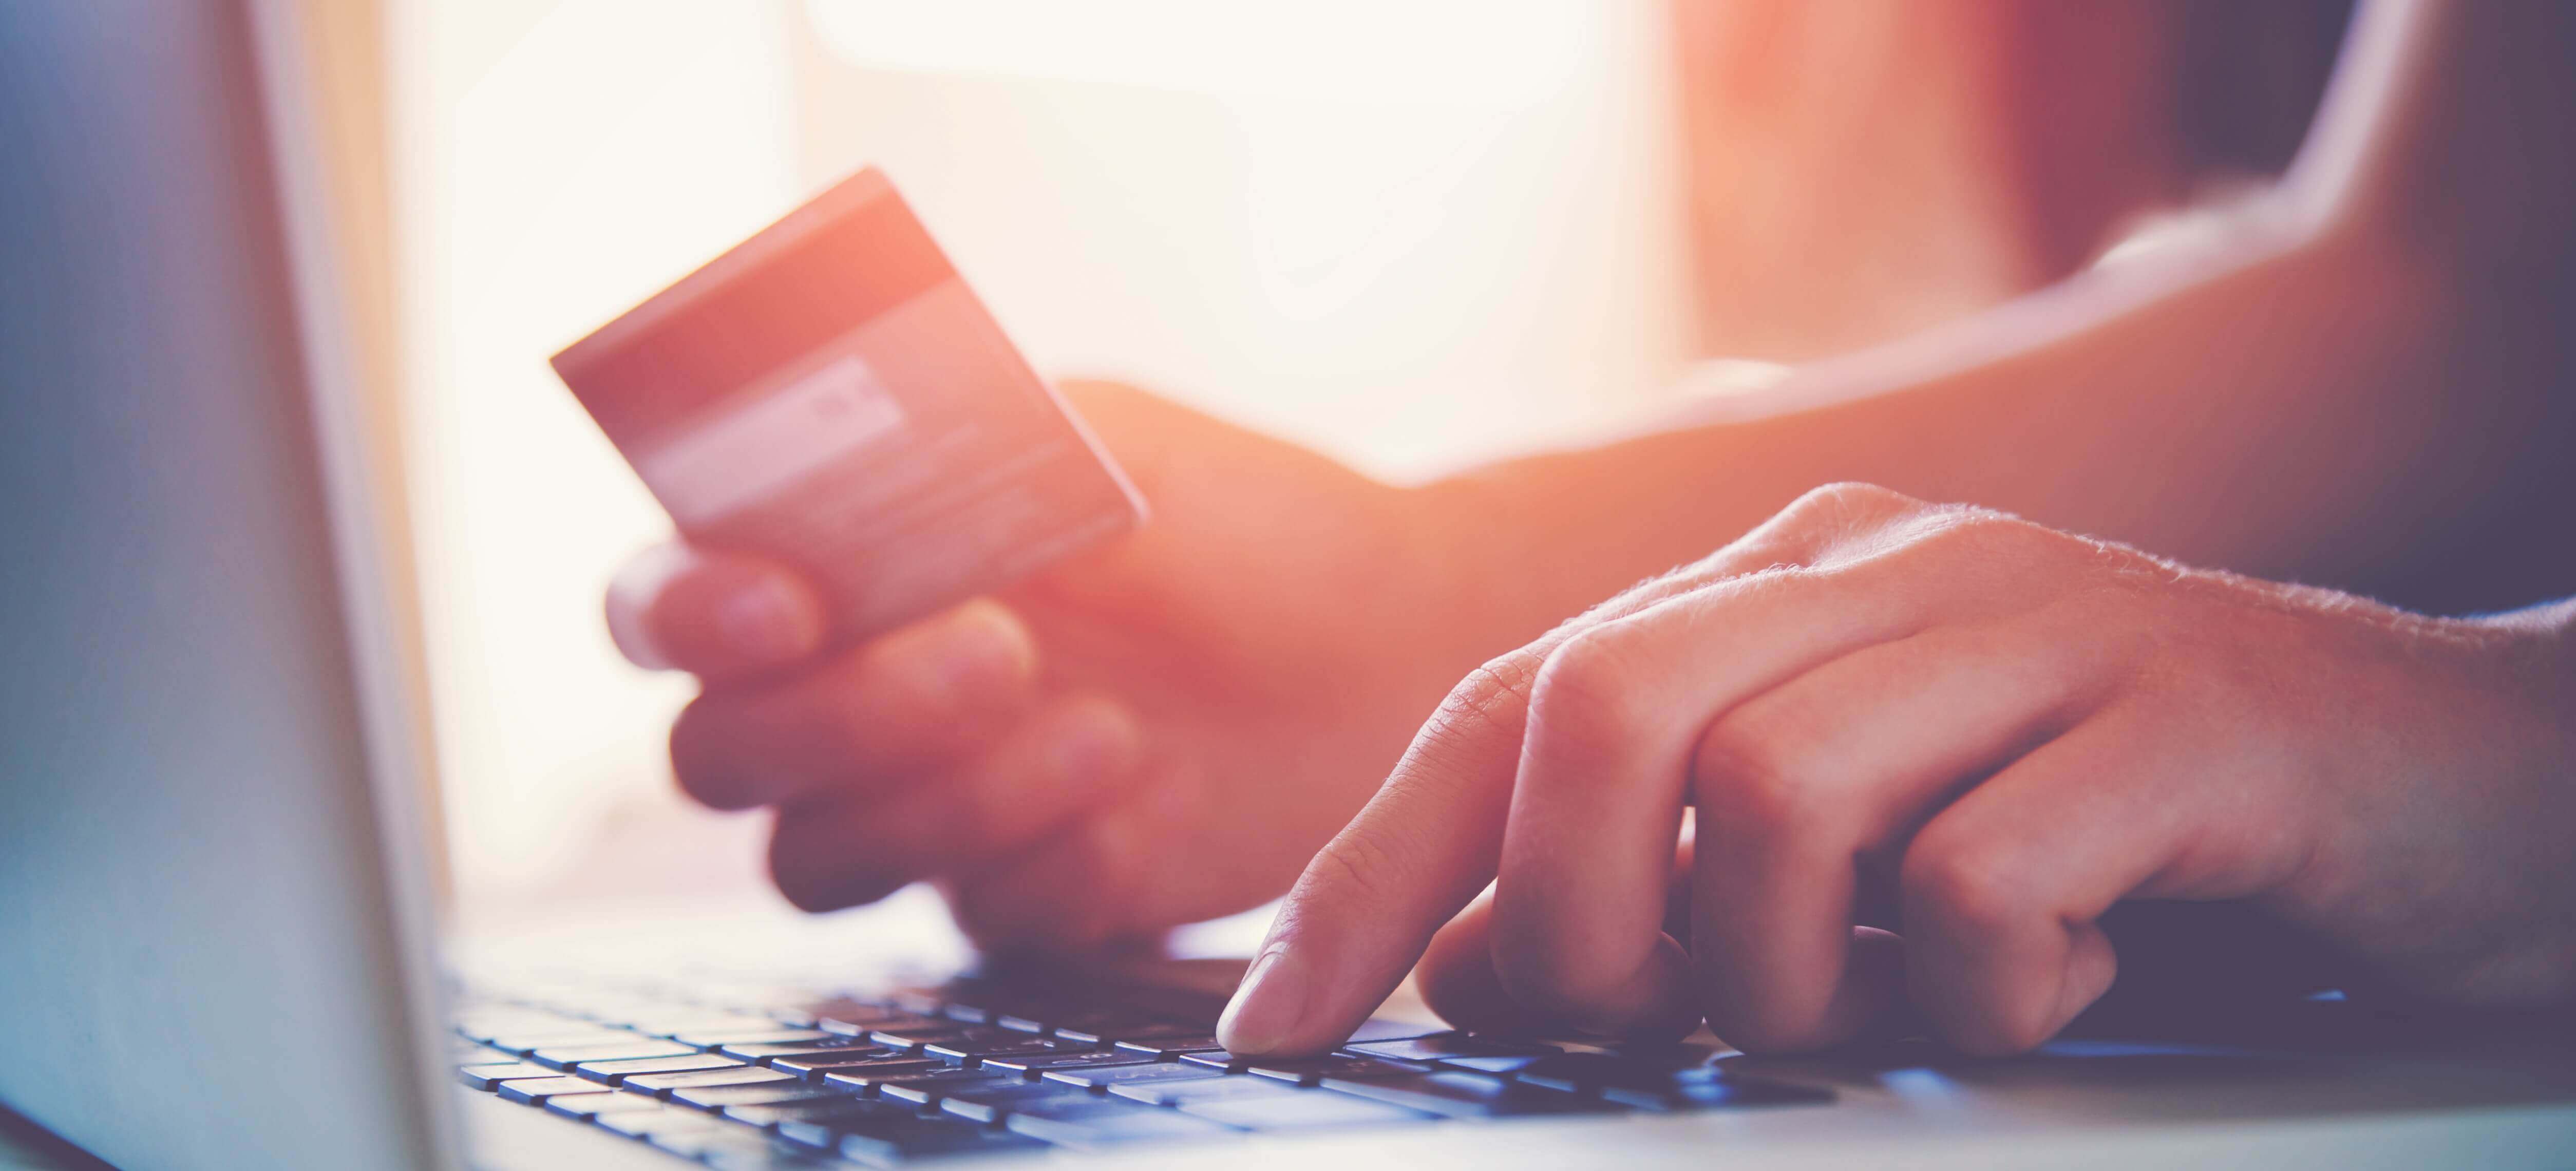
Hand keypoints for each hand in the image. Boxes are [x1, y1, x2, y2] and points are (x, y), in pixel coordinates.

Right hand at [605, 383, 1504, 947]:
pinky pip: (970, 918)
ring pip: (816, 860)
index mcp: (835, 568)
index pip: (665, 605)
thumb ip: (957, 432)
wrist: (1384, 635)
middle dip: (840, 713)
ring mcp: (924, 810)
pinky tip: (1142, 798)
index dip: (682, 614)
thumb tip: (841, 424)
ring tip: (1109, 724)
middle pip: (717, 756)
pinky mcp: (1016, 896)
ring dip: (945, 798)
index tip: (779, 603)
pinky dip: (1045, 863)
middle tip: (1002, 649)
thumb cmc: (1236, 516)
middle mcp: (849, 698)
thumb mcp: (1097, 435)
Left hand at [1219, 483, 2575, 1055]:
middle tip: (1637, 1025)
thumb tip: (1465, 961)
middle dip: (1569, 916)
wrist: (2458, 777)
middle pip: (1607, 708)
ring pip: (1775, 794)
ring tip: (1883, 1007)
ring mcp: (2047, 626)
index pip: (1515, 704)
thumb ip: (1665, 878)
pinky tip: (2058, 991)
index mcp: (1791, 583)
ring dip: (1788, 970)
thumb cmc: (2122, 827)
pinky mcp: (2191, 721)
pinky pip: (1986, 885)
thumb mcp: (1862, 850)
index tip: (1275, 1024)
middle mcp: (1895, 570)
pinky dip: (1985, 990)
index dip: (1375, 870)